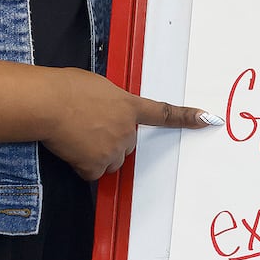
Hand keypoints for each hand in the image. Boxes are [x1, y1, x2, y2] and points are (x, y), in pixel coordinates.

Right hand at [0, 61, 217, 181]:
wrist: (50, 103)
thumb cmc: (68, 87)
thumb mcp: (99, 88)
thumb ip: (112, 102)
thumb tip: (108, 113)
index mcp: (129, 106)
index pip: (164, 114)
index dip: (187, 117)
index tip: (209, 119)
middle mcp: (127, 130)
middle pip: (127, 144)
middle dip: (112, 140)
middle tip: (88, 127)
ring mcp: (114, 149)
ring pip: (110, 160)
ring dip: (97, 153)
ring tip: (76, 137)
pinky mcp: (96, 165)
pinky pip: (92, 171)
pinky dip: (81, 164)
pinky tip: (70, 148)